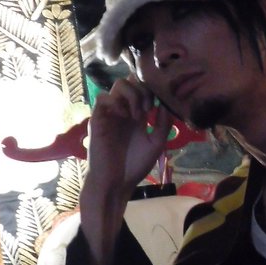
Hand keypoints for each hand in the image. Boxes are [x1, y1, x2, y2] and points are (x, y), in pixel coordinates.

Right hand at [78, 80, 172, 264]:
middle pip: (131, 81)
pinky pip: (103, 98)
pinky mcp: (98, 119)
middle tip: (148, 111)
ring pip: (118, 84)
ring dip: (132, 95)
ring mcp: (110, 113)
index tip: (159, 106)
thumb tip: (167, 103)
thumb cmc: (134, 166)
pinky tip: (124, 116)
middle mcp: (123, 111)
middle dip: (143, 91)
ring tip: (137, 115)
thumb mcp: (156, 143)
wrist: (116, 183)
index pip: (142, 88)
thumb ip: (163, 123)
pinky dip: (116, 102)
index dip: (152, 90)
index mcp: (137, 115)